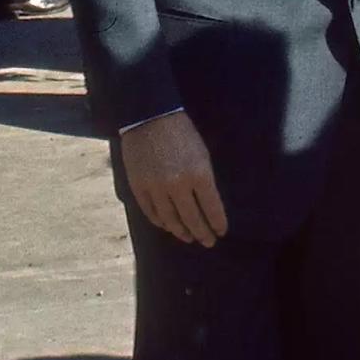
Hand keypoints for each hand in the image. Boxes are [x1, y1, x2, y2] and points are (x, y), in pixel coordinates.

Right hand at [121, 111, 227, 246]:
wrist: (149, 117)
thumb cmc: (181, 133)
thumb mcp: (202, 154)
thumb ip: (205, 181)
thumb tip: (206, 206)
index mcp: (199, 174)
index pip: (212, 208)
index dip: (217, 223)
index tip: (221, 232)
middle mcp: (178, 185)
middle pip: (192, 219)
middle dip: (202, 233)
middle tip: (208, 242)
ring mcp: (156, 188)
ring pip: (171, 220)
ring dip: (181, 232)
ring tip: (188, 237)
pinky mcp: (139, 187)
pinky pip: (151, 212)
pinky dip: (160, 222)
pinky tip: (168, 226)